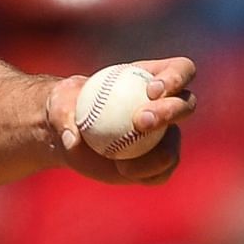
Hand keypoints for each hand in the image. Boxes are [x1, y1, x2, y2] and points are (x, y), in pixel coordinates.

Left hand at [46, 56, 196, 184]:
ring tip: (124, 162)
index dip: (176, 77)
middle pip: (186, 105)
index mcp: (152, 78)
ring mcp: (165, 136)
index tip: (153, 90)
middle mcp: (166, 106)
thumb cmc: (65, 107)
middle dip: (170, 111)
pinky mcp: (156, 161)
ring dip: (158, 154)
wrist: (66, 132)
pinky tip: (124, 172)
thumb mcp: (57, 104)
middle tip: (142, 120)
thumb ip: (63, 116)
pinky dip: (146, 174)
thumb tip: (72, 136)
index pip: (180, 70)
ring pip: (174, 145)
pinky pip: (161, 172)